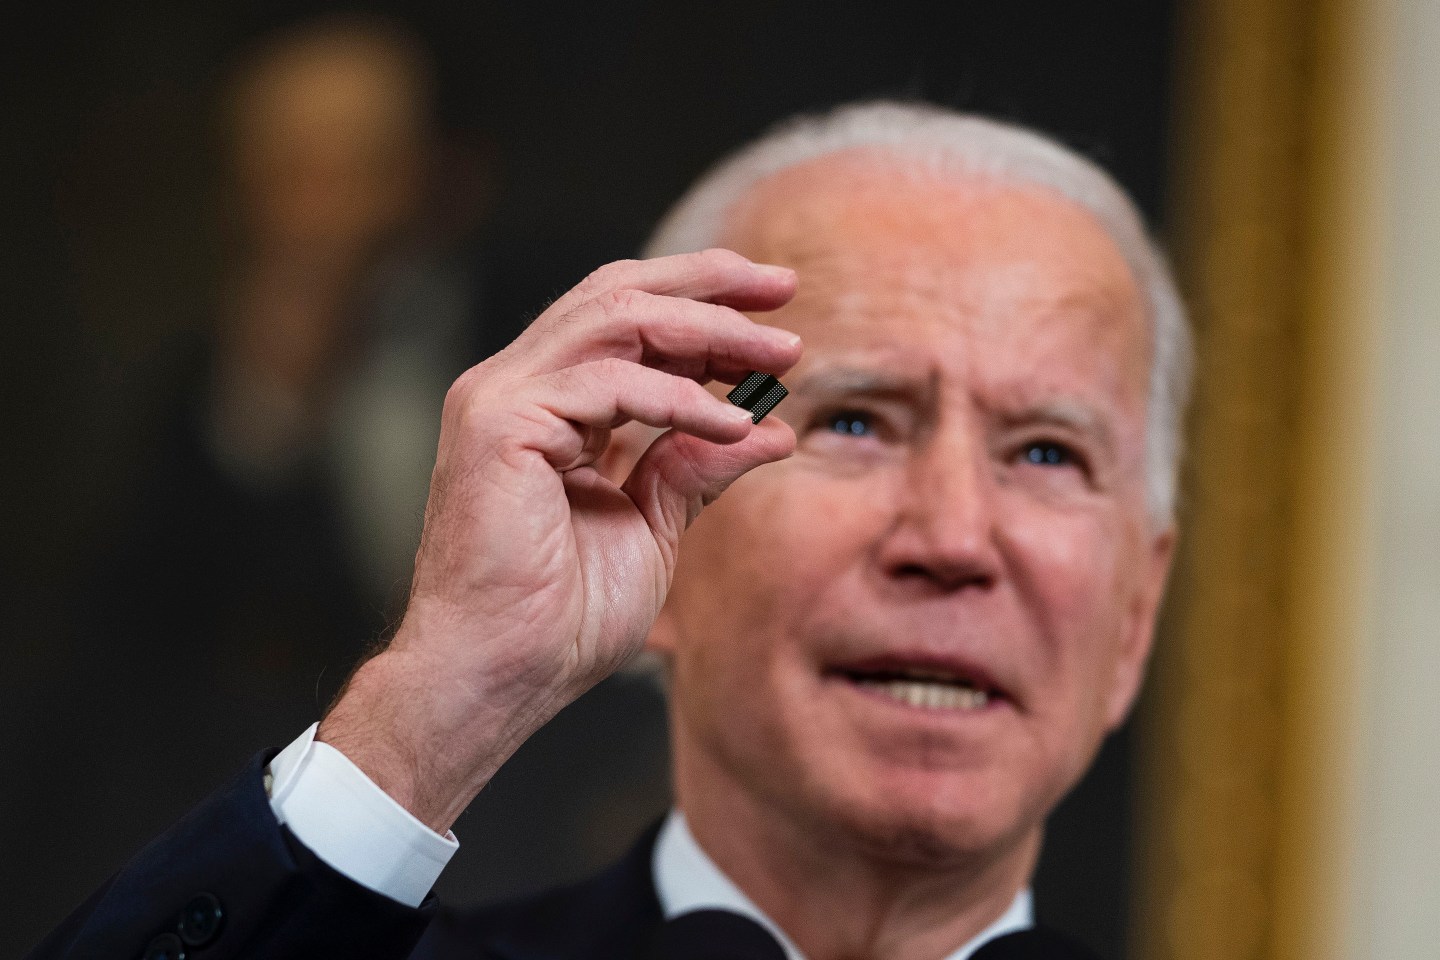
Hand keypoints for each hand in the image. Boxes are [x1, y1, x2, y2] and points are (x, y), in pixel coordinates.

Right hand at [318, 250, 800, 830]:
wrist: (500, 676)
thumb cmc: (561, 617)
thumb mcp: (653, 525)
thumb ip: (695, 466)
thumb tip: (769, 427)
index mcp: (545, 403)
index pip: (625, 318)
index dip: (702, 304)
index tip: (777, 313)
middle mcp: (515, 384)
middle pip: (619, 292)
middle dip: (709, 283)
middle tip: (785, 286)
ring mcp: (500, 397)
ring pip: (617, 319)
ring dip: (709, 330)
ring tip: (778, 354)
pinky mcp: (499, 424)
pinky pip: (608, 384)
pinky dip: (681, 400)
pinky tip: (734, 422)